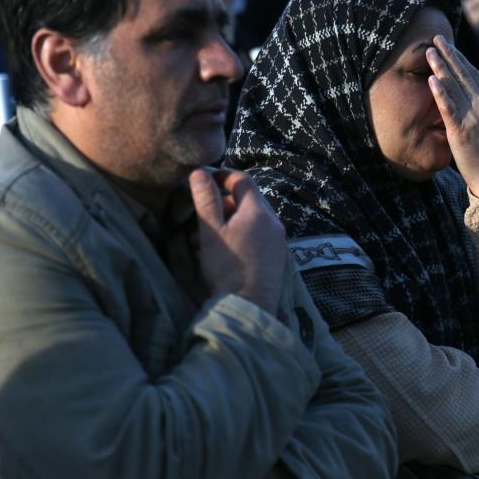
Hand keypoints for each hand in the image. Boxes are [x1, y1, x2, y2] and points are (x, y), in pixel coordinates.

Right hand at [189, 168, 286, 314]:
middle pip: (249, 199)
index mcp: (257, 211)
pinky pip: (261, 233)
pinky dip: (244, 233)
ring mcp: (279, 239)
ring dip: (233, 219)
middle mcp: (273, 221)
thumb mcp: (211, 232)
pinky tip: (227, 249)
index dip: (223, 175)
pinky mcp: (279, 255)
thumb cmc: (226, 268)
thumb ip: (206, 200)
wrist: (249, 306)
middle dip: (226, 201)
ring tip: (210, 235)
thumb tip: (199, 172)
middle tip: (204, 213)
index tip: (206, 180)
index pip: (243, 179)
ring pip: (254, 217)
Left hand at [426, 35, 478, 196]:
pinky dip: (440, 93)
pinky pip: (448, 109)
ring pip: (454, 87)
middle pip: (464, 75)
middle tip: (437, 38)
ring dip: (441, 68)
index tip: (449, 45)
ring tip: (430, 52)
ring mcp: (473, 118)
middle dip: (449, 55)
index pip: (475, 74)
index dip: (461, 59)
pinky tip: (431, 80)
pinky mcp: (461, 131)